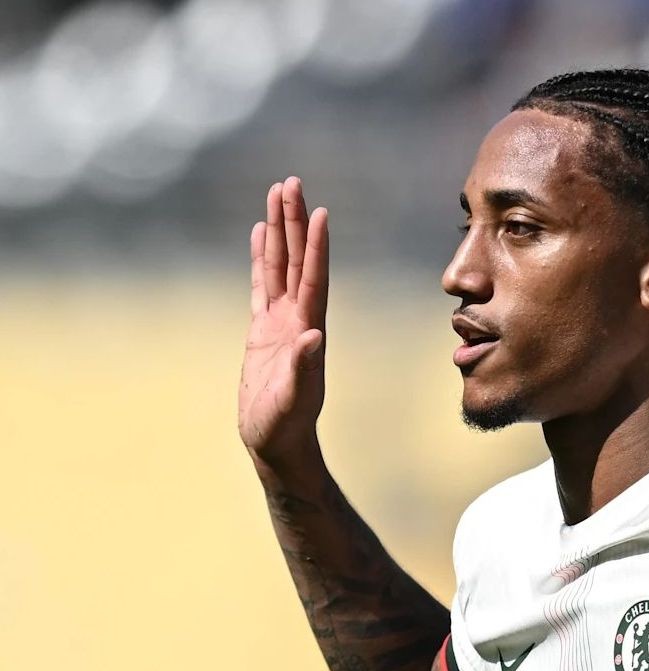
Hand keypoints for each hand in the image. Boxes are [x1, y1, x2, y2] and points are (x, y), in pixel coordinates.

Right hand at [237, 176, 329, 465]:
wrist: (276, 441)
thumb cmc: (287, 424)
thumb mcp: (295, 397)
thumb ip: (305, 367)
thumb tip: (314, 336)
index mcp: (308, 328)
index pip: (314, 278)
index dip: (317, 246)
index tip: (319, 211)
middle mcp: (297, 317)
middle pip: (297, 260)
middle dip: (293, 221)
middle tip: (291, 182)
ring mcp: (280, 322)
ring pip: (279, 265)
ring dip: (278, 231)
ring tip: (276, 194)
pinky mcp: (261, 330)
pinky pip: (261, 285)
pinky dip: (261, 258)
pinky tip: (260, 234)